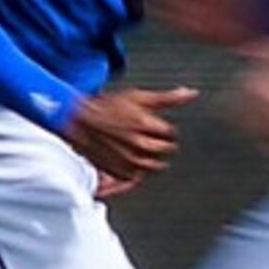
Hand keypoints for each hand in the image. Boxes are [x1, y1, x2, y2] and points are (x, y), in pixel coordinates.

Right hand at [60, 84, 198, 184]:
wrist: (76, 120)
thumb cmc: (107, 106)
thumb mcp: (138, 97)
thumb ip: (169, 98)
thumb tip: (192, 93)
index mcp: (145, 124)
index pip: (171, 134)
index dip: (162, 128)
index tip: (150, 125)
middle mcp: (138, 144)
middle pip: (165, 151)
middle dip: (159, 143)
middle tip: (143, 135)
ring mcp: (128, 160)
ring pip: (153, 165)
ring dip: (150, 157)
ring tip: (136, 147)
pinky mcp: (118, 172)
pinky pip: (136, 175)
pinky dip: (135, 168)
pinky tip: (126, 156)